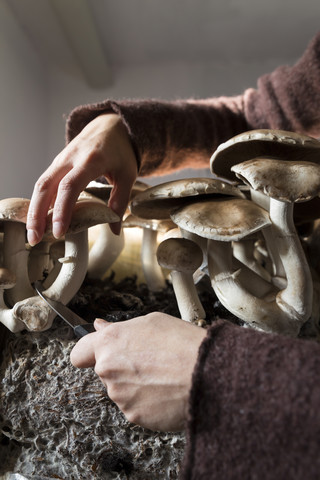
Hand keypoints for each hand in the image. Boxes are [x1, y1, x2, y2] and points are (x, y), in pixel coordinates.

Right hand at [27, 113, 137, 244]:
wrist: (110, 125)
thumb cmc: (120, 151)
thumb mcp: (128, 174)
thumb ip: (121, 201)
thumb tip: (115, 230)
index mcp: (90, 160)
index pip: (70, 186)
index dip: (62, 210)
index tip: (58, 231)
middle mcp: (70, 158)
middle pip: (45, 186)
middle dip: (37, 214)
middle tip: (35, 238)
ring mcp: (60, 160)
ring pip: (40, 185)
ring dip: (34, 210)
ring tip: (33, 234)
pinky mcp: (56, 164)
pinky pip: (44, 184)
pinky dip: (39, 202)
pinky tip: (40, 220)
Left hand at [70, 313, 206, 431]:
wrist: (207, 373)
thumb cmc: (183, 343)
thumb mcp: (151, 322)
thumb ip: (120, 328)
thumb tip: (99, 327)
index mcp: (110, 342)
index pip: (79, 353)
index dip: (88, 353)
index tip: (94, 354)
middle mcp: (108, 369)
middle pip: (105, 371)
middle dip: (121, 367)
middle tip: (149, 362)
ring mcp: (119, 395)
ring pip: (121, 390)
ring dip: (135, 385)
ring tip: (163, 376)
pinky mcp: (133, 416)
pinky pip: (135, 407)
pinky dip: (147, 402)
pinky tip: (165, 392)